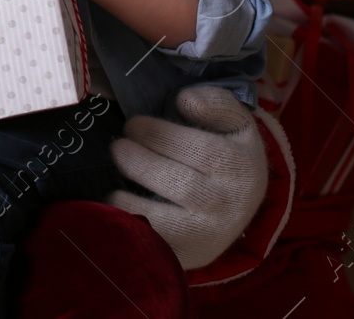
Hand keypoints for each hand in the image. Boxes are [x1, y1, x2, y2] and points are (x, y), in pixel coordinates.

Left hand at [107, 85, 267, 268]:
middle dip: (138, 161)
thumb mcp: (234, 123)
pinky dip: (129, 225)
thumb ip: (216, 103)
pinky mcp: (190, 254)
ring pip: (166, 220)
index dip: (160, 134)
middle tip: (117, 147)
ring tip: (112, 183)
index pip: (201, 149)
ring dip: (128, 199)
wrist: (239, 206)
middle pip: (181, 185)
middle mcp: (231, 204)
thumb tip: (186, 99)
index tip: (133, 124)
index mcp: (242, 166)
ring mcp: (210, 234)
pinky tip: (111, 207)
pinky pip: (155, 243)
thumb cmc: (225, 152)